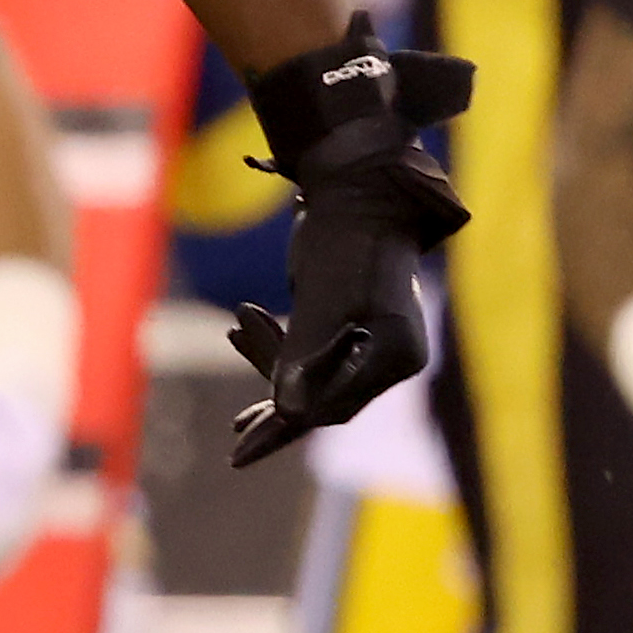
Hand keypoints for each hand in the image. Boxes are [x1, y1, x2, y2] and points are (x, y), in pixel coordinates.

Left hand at [226, 16, 474, 463]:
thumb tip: (290, 415)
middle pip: (327, 399)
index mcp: (396, 352)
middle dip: (277, 406)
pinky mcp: (353, 321)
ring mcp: (374, 338)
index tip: (241, 449)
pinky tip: (243, 336)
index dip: (284, 429)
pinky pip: (314, 353)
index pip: (334, 406)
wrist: (359, 182)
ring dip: (273, 375)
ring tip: (237, 386)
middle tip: (236, 441)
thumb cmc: (345, 235)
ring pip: (317, 377)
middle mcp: (391, 352)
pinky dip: (280, 352)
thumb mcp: (321, 299)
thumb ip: (304, 358)